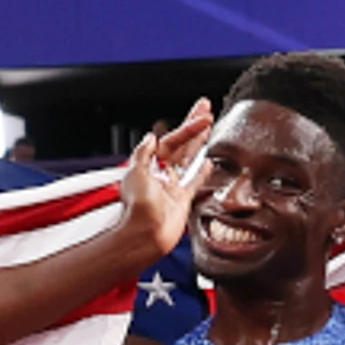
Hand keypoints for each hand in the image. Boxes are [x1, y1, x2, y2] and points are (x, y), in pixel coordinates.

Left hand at [115, 102, 213, 255]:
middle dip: (194, 127)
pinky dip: (202, 171)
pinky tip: (208, 161)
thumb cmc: (137, 209)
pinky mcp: (182, 200)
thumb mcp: (134, 173)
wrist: (145, 235)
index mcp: (148, 167)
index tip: (200, 117)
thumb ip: (143, 154)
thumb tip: (150, 138)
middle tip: (206, 110)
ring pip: (189, 158)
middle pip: (181, 145)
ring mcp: (172, 187)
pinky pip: (194, 181)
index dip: (186, 128)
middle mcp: (161, 175)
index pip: (170, 141)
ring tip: (209, 125)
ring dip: (199, 141)